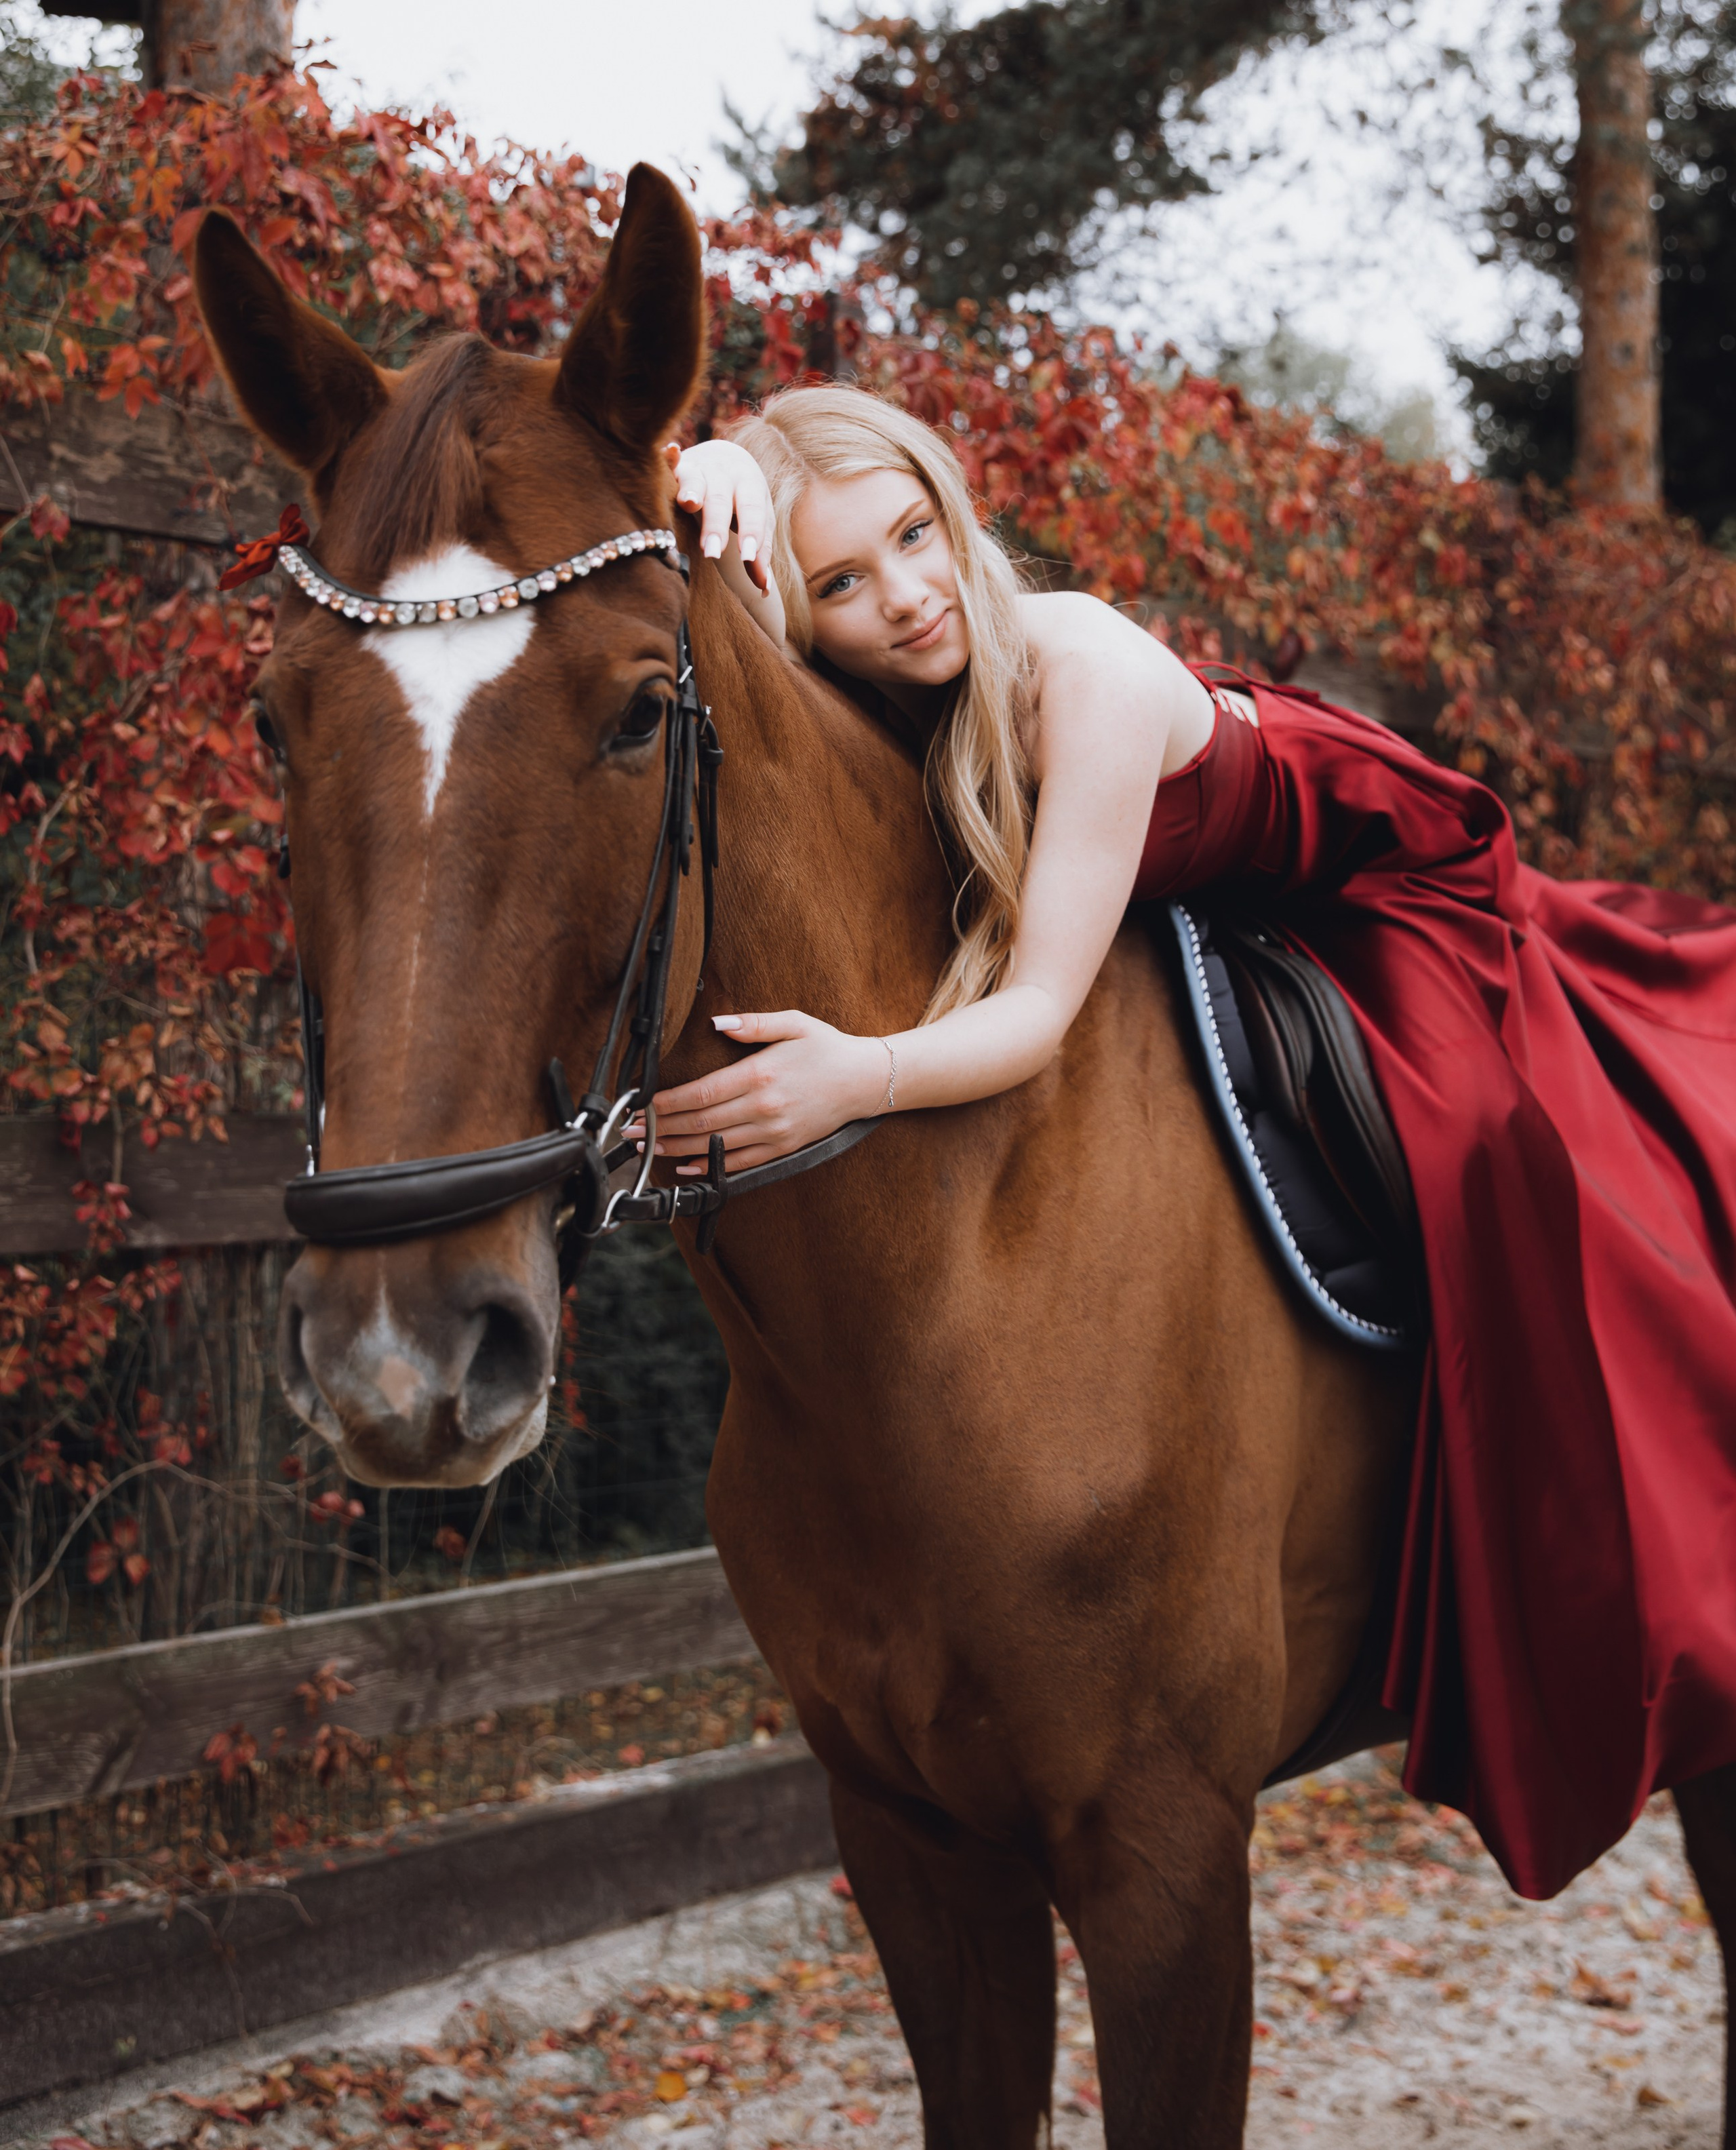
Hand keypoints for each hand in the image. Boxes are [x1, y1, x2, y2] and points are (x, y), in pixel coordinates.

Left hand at [630, 1010, 890, 1173]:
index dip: (665, 1104)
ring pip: (713, 1146)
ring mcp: (772, 1132)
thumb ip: (752, 1023)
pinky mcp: (782, 1148)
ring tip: (647, 1148)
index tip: (641, 1105)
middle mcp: (763, 1108)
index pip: (699, 1094)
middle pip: (699, 1124)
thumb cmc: (827, 1048)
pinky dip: (709, 1167)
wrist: (865, 1081)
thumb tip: (719, 1022)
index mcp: (759, 1075)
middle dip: (660, 1129)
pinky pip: (738, 1163)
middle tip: (631, 1131)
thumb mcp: (793, 1023)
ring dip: (676, 1149)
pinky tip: (686, 1166)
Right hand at [663, 438, 773, 593]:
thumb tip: (764, 589)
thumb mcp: (756, 521)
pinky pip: (670, 461)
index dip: (750, 532)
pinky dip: (669, 458)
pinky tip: (669, 453)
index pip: (752, 510)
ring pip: (696, 479)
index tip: (747, 557)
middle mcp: (726, 473)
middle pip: (722, 499)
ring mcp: (699, 467)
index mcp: (750, 486)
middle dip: (716, 524)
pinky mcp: (676, 465)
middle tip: (712, 552)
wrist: (722, 455)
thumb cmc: (741, 499)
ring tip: (688, 503)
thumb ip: (759, 552)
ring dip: (692, 490)